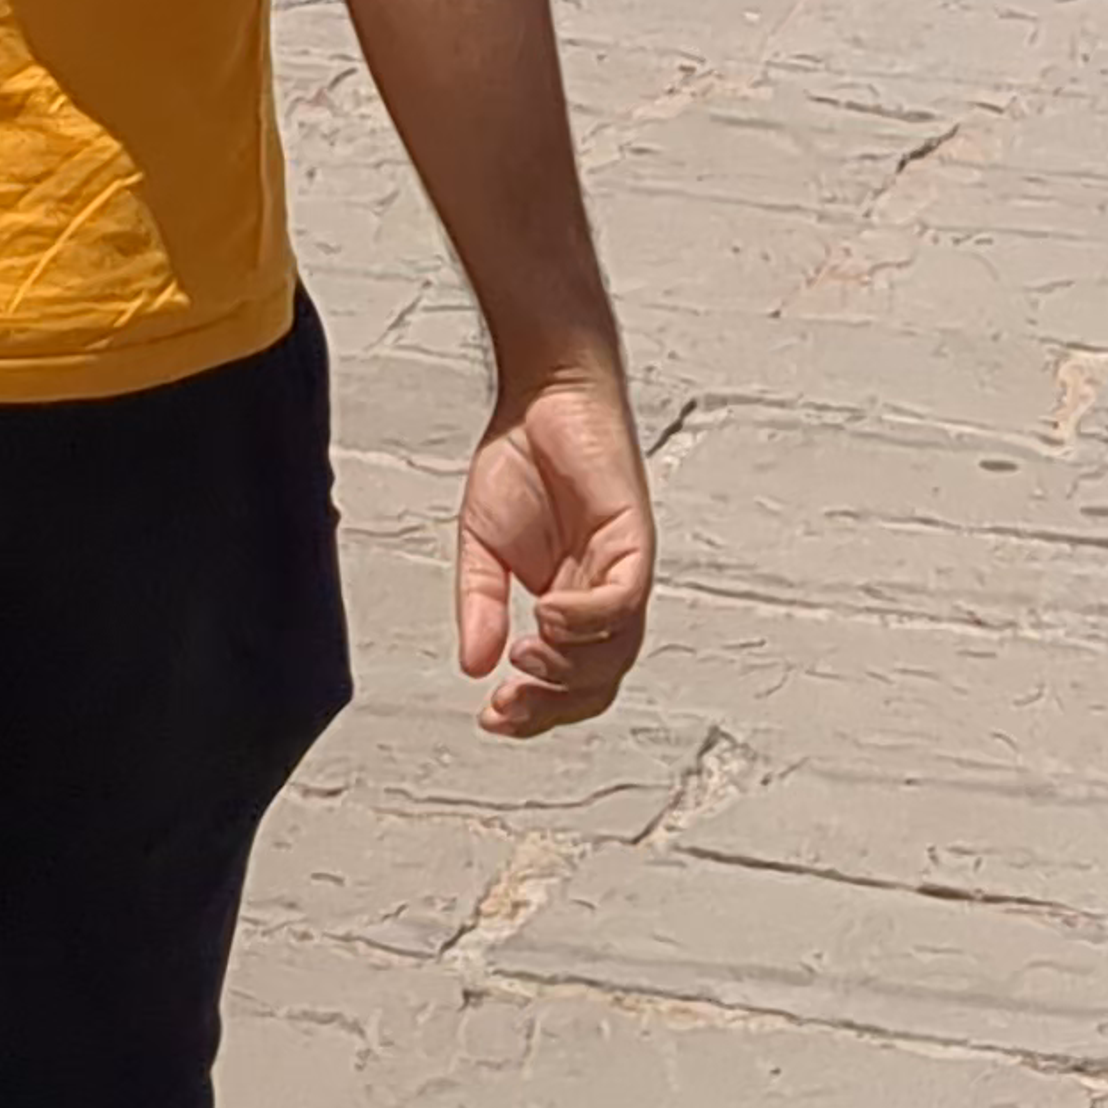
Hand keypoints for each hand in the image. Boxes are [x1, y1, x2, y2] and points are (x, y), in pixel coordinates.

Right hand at [455, 350, 654, 736]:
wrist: (542, 391)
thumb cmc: (520, 458)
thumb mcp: (481, 546)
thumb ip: (479, 605)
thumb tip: (473, 666)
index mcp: (569, 603)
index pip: (566, 683)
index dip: (534, 711)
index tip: (493, 717)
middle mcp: (601, 595)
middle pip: (597, 683)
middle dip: (552, 705)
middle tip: (509, 704)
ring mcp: (623, 570)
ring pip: (616, 652)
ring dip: (570, 668)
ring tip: (525, 655)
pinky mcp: (635, 540)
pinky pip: (624, 600)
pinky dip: (587, 620)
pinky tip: (547, 615)